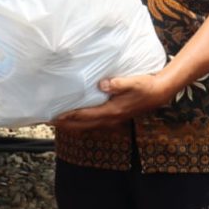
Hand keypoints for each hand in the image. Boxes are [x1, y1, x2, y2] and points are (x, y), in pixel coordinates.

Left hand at [51, 74, 174, 132]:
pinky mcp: (115, 117)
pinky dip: (83, 122)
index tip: (55, 116)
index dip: (70, 117)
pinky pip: (94, 123)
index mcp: (112, 111)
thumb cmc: (146, 86)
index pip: (85, 115)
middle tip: (49, 121)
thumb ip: (118, 83)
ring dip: (73, 125)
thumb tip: (102, 84)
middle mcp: (110, 119)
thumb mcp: (134, 82)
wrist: (159, 94)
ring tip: (59, 122)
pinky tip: (78, 118)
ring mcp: (112, 120)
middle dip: (66, 124)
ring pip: (88, 126)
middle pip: (83, 125)